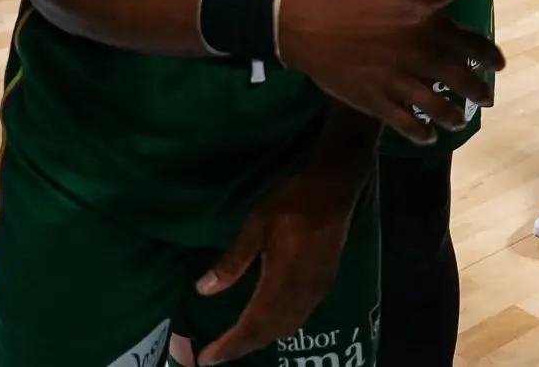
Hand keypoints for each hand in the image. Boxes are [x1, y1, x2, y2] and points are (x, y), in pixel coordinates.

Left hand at [192, 141, 365, 364]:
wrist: (335, 188)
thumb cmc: (292, 201)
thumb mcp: (255, 224)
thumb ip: (232, 260)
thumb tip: (203, 289)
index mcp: (282, 281)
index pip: (253, 326)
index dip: (229, 346)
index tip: (207, 358)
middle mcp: (301, 294)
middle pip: (269, 334)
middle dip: (241, 348)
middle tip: (214, 355)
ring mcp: (316, 291)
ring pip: (286, 328)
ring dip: (259, 340)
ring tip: (235, 344)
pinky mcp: (323, 284)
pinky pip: (297, 319)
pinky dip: (276, 329)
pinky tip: (265, 323)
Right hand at [275, 0, 500, 142]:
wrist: (303, 23)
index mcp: (423, 22)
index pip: (469, 42)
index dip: (488, 56)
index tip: (498, 66)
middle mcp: (418, 54)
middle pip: (461, 80)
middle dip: (479, 92)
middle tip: (486, 99)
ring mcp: (398, 81)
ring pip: (439, 107)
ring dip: (455, 117)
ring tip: (460, 120)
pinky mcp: (377, 102)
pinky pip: (407, 124)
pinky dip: (422, 133)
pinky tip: (429, 136)